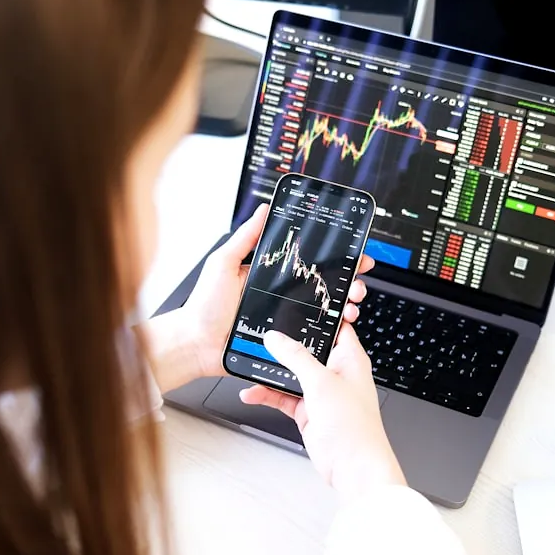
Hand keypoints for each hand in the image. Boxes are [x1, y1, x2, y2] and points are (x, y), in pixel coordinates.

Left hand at [178, 203, 375, 379]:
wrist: (196, 345)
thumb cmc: (204, 306)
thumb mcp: (223, 263)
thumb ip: (244, 238)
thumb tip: (263, 209)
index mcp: (269, 275)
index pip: (308, 262)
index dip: (334, 258)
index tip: (354, 253)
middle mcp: (280, 296)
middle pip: (324, 286)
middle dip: (349, 283)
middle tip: (359, 282)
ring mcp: (284, 319)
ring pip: (324, 312)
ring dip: (345, 307)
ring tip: (352, 305)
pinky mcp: (285, 341)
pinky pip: (313, 337)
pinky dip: (331, 332)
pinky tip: (340, 327)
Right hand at [239, 325, 405, 501]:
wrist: (353, 467)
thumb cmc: (355, 427)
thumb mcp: (321, 382)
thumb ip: (297, 358)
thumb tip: (277, 338)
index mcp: (350, 359)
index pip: (334, 327)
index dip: (318, 315)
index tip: (295, 304)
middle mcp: (336, 373)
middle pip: (307, 350)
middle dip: (285, 346)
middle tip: (261, 335)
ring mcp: (322, 393)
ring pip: (292, 375)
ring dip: (272, 373)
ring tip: (249, 366)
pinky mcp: (309, 412)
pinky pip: (284, 397)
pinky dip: (268, 395)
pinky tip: (252, 394)